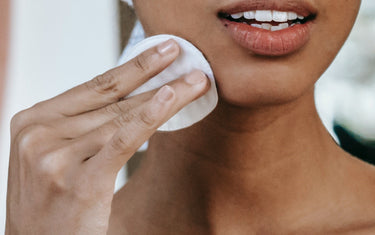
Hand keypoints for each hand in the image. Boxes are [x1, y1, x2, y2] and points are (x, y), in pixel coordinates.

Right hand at [5, 39, 209, 233]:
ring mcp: (55, 156)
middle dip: (154, 74)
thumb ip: (83, 127)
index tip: (162, 51)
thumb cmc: (51, 204)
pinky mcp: (79, 181)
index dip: (133, 67)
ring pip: (123, 116)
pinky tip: (171, 97)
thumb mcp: (56, 156)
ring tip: (196, 80)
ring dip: (166, 95)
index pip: (95, 87)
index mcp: (33, 121)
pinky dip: (149, 117)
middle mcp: (40, 133)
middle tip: (184, 53)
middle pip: (112, 98)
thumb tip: (133, 101)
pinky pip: (122, 140)